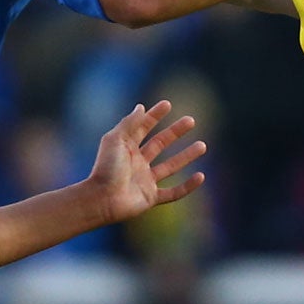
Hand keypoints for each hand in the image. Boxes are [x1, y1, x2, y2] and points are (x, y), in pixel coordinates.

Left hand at [83, 100, 205, 224]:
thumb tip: (141, 107)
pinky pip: (173, 193)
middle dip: (176, 132)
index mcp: (127, 148)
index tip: (168, 104)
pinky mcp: (151, 197)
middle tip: (191, 120)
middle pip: (160, 144)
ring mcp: (145, 180)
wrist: (101, 199)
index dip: (155, 115)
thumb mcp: (115, 140)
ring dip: (186, 156)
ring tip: (203, 145)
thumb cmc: (105, 168)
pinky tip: (201, 176)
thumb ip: (129, 123)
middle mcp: (137, 163)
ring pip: (170, 166)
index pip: (144, 128)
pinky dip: (188, 186)